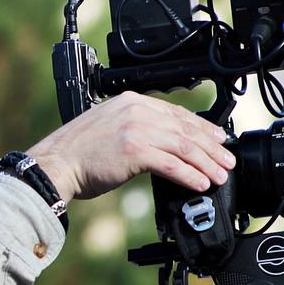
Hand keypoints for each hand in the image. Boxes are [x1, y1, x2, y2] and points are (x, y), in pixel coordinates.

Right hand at [27, 90, 234, 200]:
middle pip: (185, 129)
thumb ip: (136, 128)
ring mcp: (136, 129)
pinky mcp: (134, 150)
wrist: (56, 163)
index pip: (176, 113)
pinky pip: (172, 164)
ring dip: (206, 163)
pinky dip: (190, 175)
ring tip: (219, 176)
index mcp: (131, 101)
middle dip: (210, 147)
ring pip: (183, 147)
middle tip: (226, 160)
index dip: (201, 128)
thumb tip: (164, 145)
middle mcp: (136, 110)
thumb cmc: (77, 152)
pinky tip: (200, 183)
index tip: (217, 140)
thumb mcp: (109, 126)